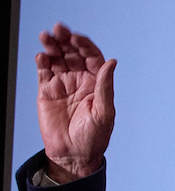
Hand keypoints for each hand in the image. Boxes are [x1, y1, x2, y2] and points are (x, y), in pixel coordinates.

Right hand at [36, 23, 116, 182]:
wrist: (74, 156)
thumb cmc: (94, 138)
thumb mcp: (104, 113)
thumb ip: (105, 87)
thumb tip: (112, 62)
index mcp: (97, 84)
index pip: (92, 57)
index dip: (84, 46)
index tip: (77, 38)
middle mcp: (80, 81)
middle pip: (72, 54)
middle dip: (66, 40)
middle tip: (59, 30)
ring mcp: (63, 85)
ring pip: (57, 59)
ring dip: (52, 46)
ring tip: (47, 37)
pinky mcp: (47, 91)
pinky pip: (44, 71)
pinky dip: (42, 61)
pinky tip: (42, 56)